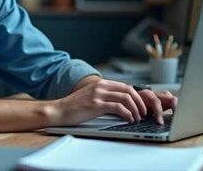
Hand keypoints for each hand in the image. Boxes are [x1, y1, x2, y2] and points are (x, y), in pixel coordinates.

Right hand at [48, 79, 177, 125]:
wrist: (59, 110)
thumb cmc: (74, 106)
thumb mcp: (90, 96)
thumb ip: (104, 96)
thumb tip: (120, 103)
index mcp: (100, 83)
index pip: (125, 86)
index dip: (136, 96)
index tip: (140, 106)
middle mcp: (100, 86)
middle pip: (128, 90)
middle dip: (139, 102)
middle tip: (143, 112)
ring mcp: (98, 94)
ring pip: (126, 98)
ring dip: (135, 109)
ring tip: (138, 118)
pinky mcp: (96, 105)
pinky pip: (118, 107)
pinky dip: (127, 114)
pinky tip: (129, 119)